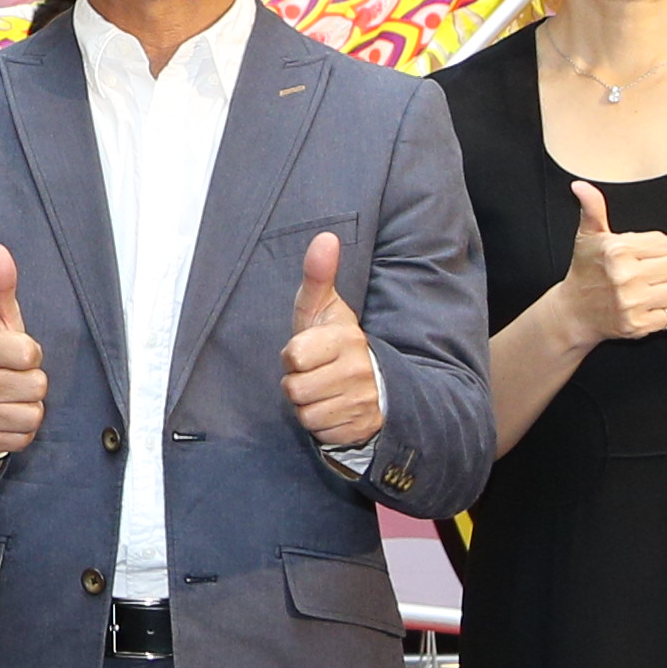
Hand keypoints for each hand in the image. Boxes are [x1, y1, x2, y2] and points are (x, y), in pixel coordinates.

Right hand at [0, 244, 50, 460]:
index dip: (29, 353)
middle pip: (37, 385)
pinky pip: (24, 437)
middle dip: (30, 382)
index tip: (13, 355)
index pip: (30, 353)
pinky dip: (19, 430)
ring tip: (8, 398)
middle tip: (11, 378)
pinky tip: (4, 417)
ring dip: (27, 407)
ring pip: (33, 414)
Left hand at [281, 229, 383, 449]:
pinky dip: (320, 423)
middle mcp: (358, 371)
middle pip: (295, 388)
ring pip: (306, 411)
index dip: (293, 356)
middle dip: (297, 382)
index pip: (295, 356)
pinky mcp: (360, 427)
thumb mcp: (324, 308)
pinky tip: (332, 408)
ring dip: (307, 404)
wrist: (373, 383)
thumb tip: (326, 237)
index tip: (308, 351)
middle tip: (315, 373)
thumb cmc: (334, 342)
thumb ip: (319, 275)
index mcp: (347, 339)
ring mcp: (362, 402)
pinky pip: (319, 430)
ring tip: (323, 390)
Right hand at [560, 179, 666, 342]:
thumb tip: (581, 186)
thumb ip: (593, 208)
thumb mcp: (588, 237)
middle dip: (661, 269)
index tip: (639, 255)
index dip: (654, 249)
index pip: (665, 243)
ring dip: (664, 292)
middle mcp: (624, 276)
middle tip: (643, 274)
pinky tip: (644, 307)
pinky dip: (661, 314)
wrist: (573, 312)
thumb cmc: (584, 272)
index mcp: (617, 250)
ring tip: (645, 290)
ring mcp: (631, 302)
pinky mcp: (637, 325)